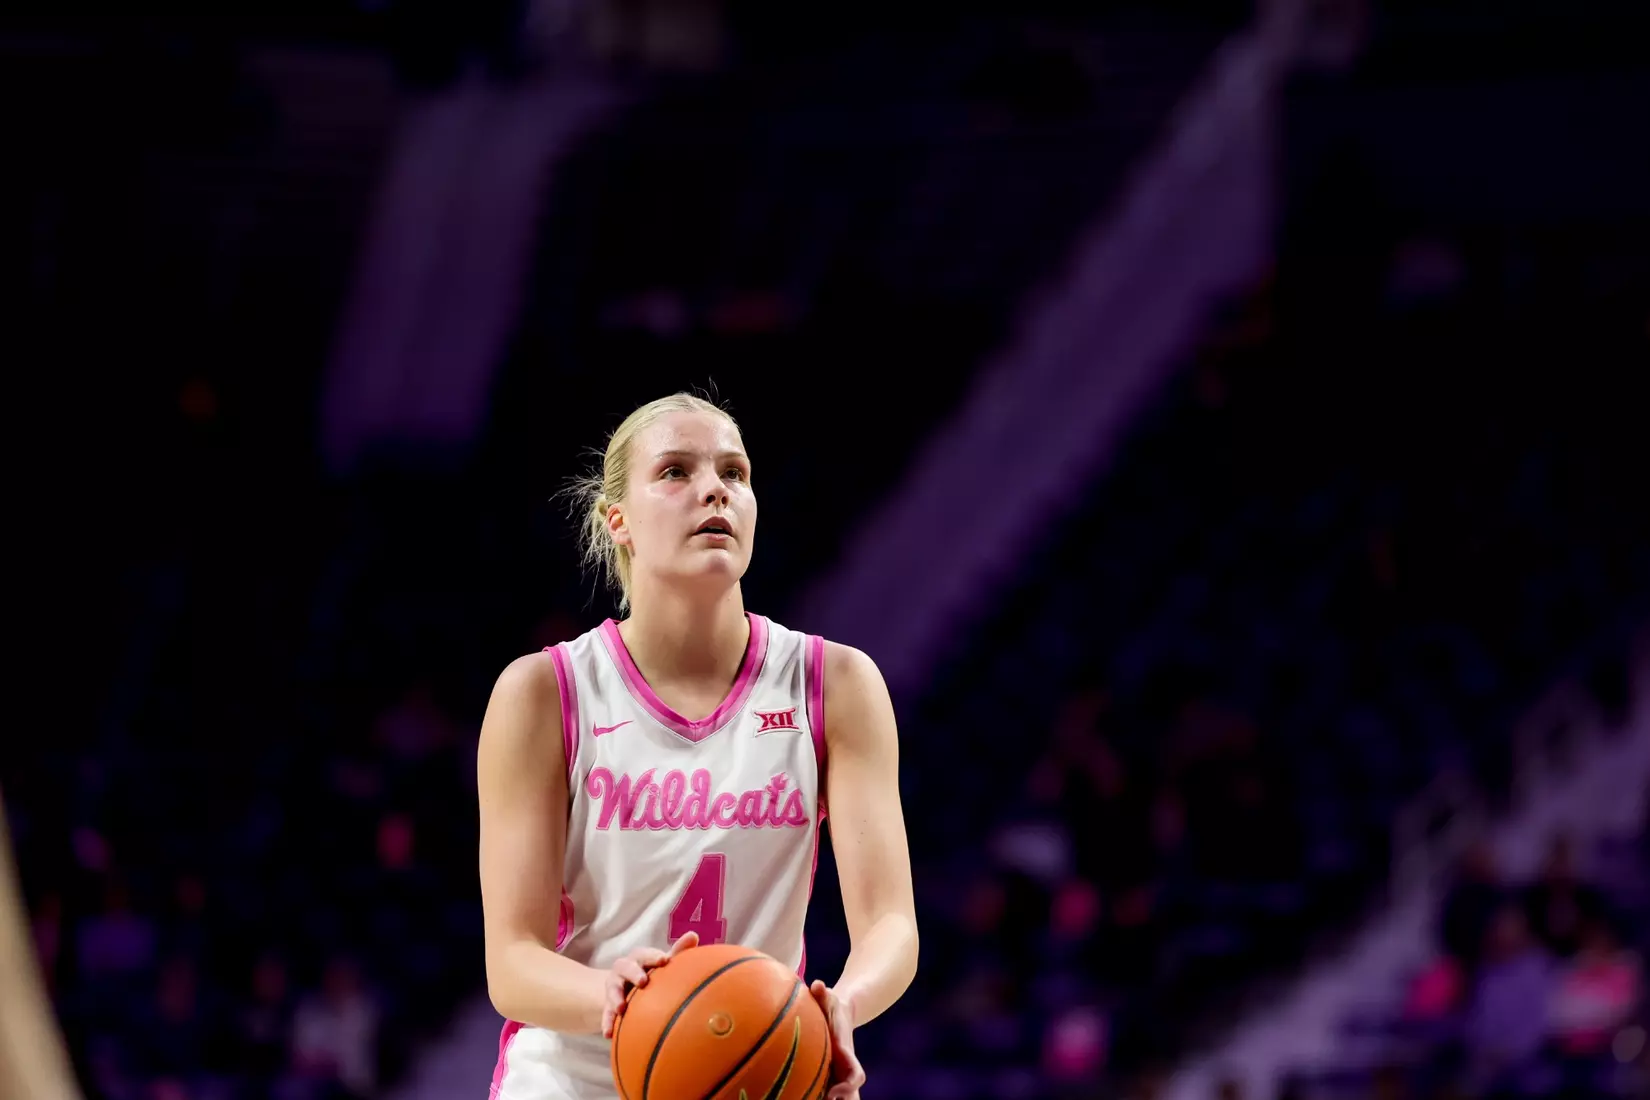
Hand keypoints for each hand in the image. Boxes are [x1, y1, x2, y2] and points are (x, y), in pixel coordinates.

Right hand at [602, 931, 697, 1037]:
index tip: (664, 960)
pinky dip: (607, 1022)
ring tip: (621, 1009)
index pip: (645, 954)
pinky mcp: (607, 1005)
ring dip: (616, 998)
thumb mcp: (662, 963)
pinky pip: (605, 1013)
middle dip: (633, 973)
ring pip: (613, 989)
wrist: (624, 987)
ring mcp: (614, 987)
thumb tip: (693, 935)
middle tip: (643, 981)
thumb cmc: (650, 972)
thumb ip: (678, 951)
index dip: (654, 956)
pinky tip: (609, 1034)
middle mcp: (624, 969)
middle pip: (625, 967)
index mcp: (640, 958)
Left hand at [808, 981, 864, 1099]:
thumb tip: (817, 984)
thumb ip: (823, 992)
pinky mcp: (828, 1077)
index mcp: (846, 1053)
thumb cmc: (831, 1005)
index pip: (856, 1075)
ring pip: (842, 1099)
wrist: (840, 1012)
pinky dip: (814, 1095)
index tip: (834, 1092)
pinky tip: (794, 1096)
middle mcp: (844, 1069)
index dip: (848, 1087)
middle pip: (852, 1097)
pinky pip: (824, 1093)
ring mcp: (838, 1075)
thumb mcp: (829, 997)